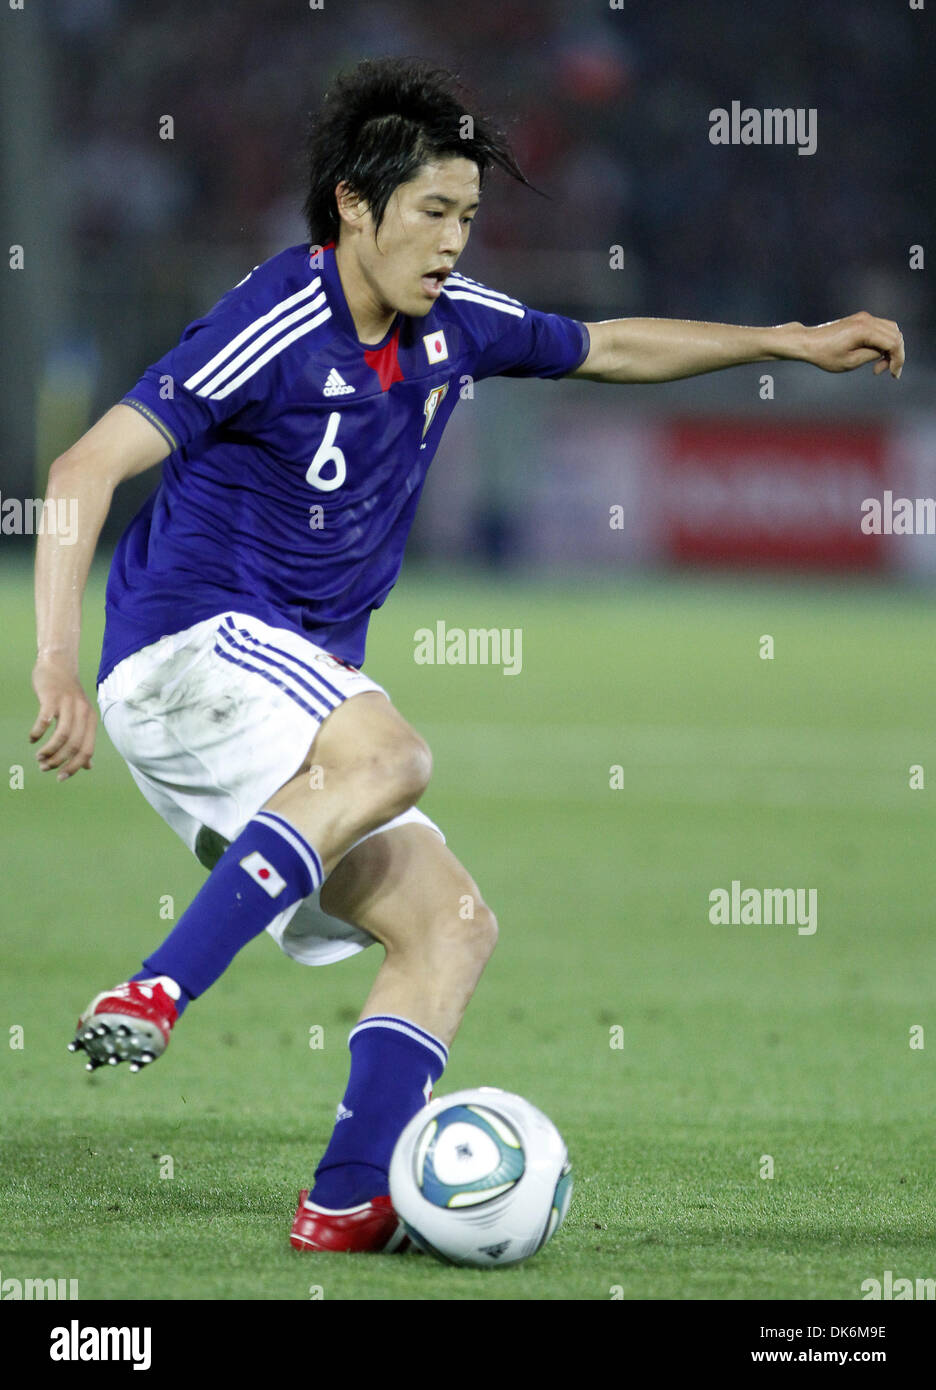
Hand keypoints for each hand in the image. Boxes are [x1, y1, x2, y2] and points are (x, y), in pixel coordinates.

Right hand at [30, 656, 97, 780]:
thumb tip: (89, 766)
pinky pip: (45, 721)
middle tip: (44, 767)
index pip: (87, 750)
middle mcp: (82, 712)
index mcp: (91, 720)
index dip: (75, 767)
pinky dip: (38, 733)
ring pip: (61, 736)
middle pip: (74, 745)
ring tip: (39, 757)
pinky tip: (32, 738)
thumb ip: (84, 739)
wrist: (58, 665)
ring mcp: (68, 704)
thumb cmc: (68, 695)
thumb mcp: (81, 716)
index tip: (61, 778)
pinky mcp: (52, 698)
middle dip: (58, 761)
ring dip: (49, 751)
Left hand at [797, 311, 903, 377]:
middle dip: (896, 355)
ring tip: (880, 365)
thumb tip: (885, 352)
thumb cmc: (825, 354)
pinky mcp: (861, 319)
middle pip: (896, 335)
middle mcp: (867, 319)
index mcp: (864, 329)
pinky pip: (882, 328)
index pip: (893, 342)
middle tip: (886, 371)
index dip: (898, 359)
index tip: (893, 375)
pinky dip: (884, 342)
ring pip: (891, 330)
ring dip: (891, 348)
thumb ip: (872, 355)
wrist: (808, 342)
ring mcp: (864, 317)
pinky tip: (875, 355)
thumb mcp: (850, 362)